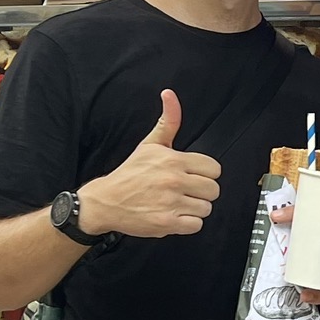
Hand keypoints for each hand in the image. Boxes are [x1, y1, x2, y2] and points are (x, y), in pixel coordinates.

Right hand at [79, 91, 222, 238]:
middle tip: (185, 191)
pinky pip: (196, 225)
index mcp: (173, 160)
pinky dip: (187, 223)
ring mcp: (171, 203)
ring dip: (194, 208)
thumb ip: (168, 121)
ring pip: (206, 208)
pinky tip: (174, 215)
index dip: (204, 174)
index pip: (214, 169)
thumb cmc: (130, 174)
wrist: (106, 201)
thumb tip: (170, 95)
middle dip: (201, 192)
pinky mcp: (167, 223)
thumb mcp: (150, 144)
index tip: (191, 176)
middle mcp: (174, 180)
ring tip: (177, 203)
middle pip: (214, 190)